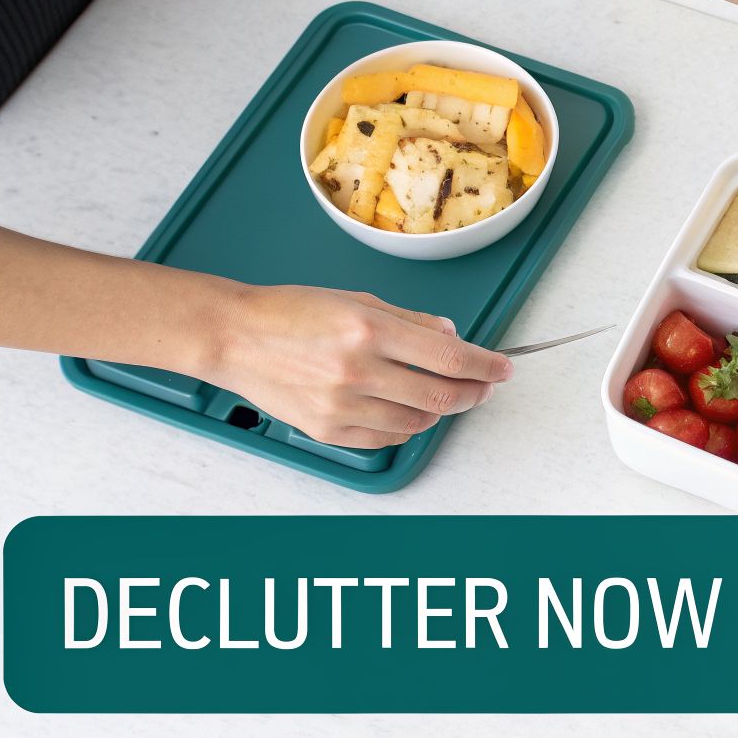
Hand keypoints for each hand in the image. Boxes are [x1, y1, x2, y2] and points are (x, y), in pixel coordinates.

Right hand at [202, 285, 512, 448]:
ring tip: (444, 393)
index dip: (486, 366)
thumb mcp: (358, 299)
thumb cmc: (291, 312)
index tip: (504, 368)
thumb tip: (452, 337)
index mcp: (368, 330)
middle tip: (485, 386)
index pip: (450, 357)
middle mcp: (357, 371)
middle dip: (474, 393)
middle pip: (441, 395)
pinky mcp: (328, 431)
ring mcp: (341, 406)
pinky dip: (408, 425)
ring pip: (418, 420)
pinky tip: (410, 408)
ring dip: (441, 409)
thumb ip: (410, 321)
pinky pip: (387, 437)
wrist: (234, 337)